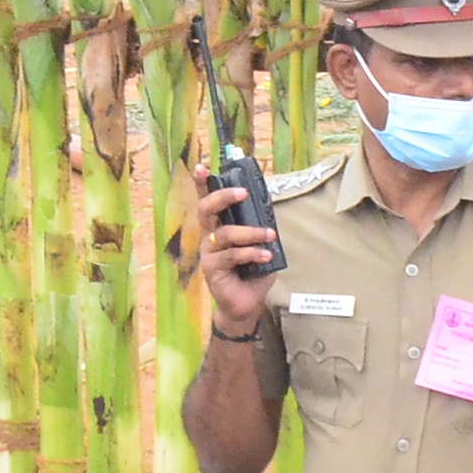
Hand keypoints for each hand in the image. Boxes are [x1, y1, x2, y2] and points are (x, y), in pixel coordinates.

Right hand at [191, 178, 280, 331]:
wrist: (246, 305)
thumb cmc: (252, 273)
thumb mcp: (259, 247)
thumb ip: (259, 231)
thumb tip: (269, 216)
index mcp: (218, 228)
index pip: (207, 201)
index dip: (202, 184)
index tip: (202, 167)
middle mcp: (209, 237)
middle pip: (206, 210)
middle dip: (222, 197)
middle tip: (241, 193)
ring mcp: (209, 253)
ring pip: (225, 234)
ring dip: (250, 233)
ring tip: (268, 235)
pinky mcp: (212, 269)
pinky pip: (231, 255)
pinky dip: (252, 253)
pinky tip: (265, 255)